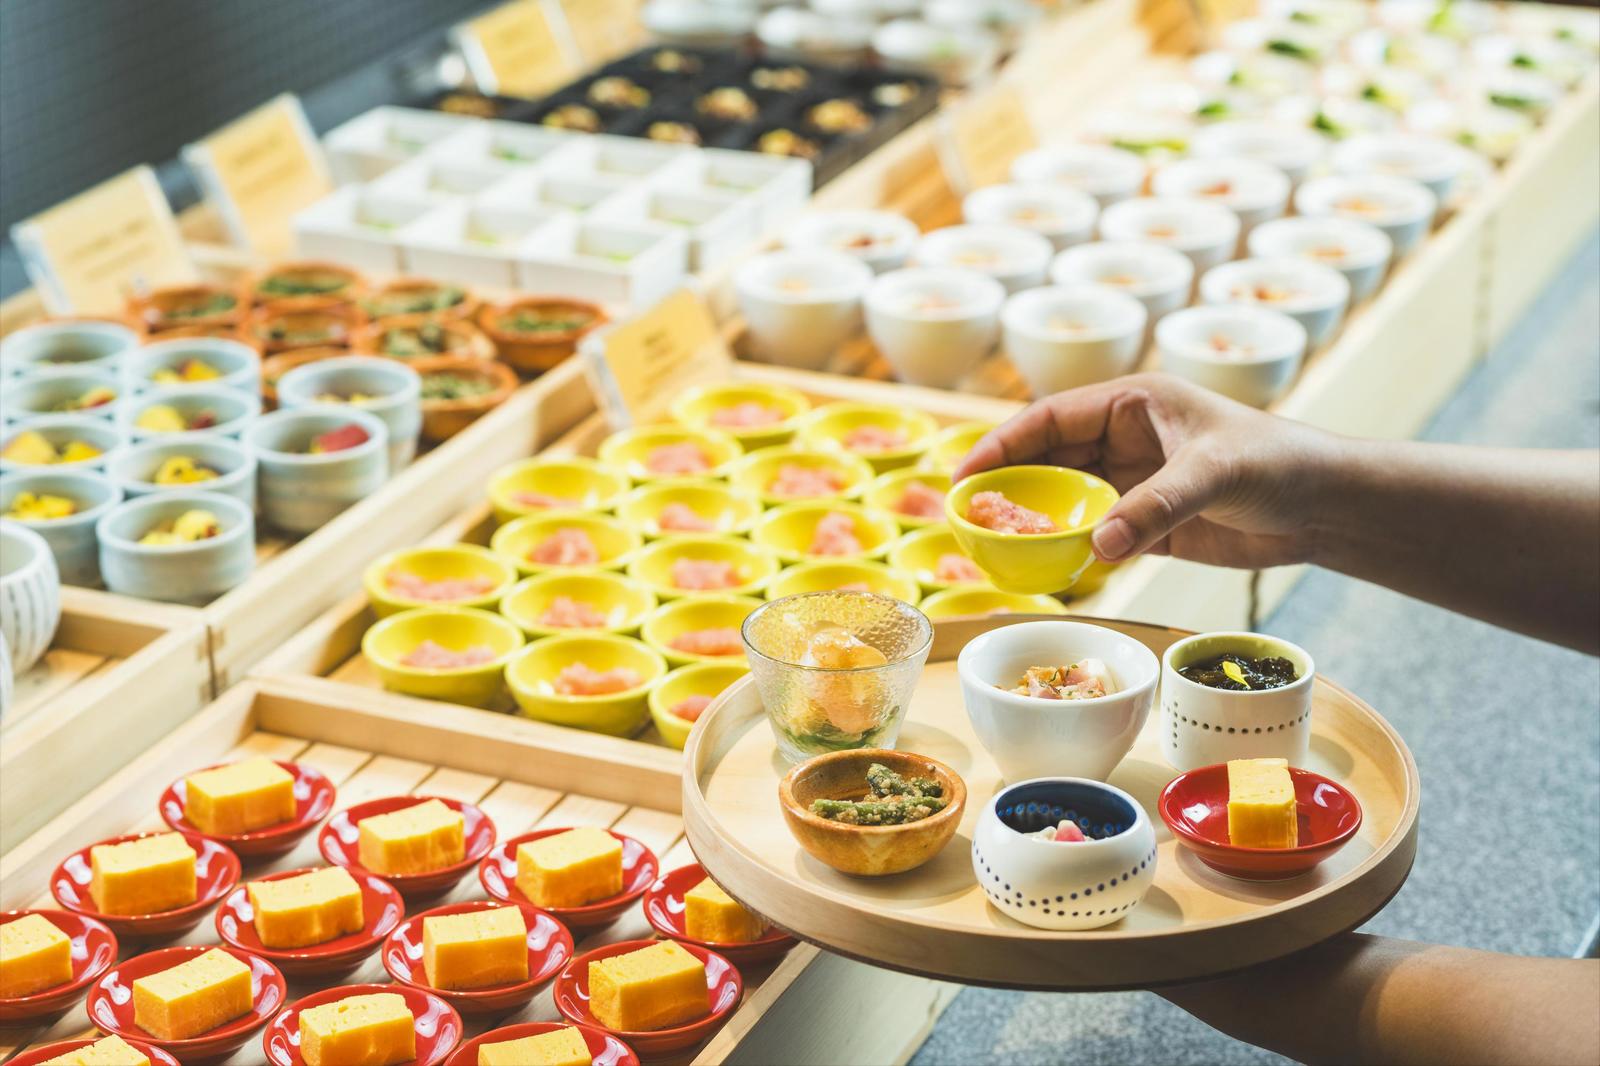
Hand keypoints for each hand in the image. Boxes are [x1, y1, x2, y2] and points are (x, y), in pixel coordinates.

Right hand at [955, 374, 1334, 568]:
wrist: (1324, 507)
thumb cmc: (1277, 463)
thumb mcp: (1213, 473)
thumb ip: (1156, 506)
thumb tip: (1098, 546)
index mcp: (1133, 403)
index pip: (1050, 418)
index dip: (1002, 443)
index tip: (964, 473)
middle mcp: (1125, 440)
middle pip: (1047, 460)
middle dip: (1006, 486)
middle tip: (966, 518)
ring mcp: (1133, 484)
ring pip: (1064, 502)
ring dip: (1033, 524)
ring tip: (993, 550)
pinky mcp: (1147, 525)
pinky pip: (1092, 537)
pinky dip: (1066, 553)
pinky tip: (1043, 571)